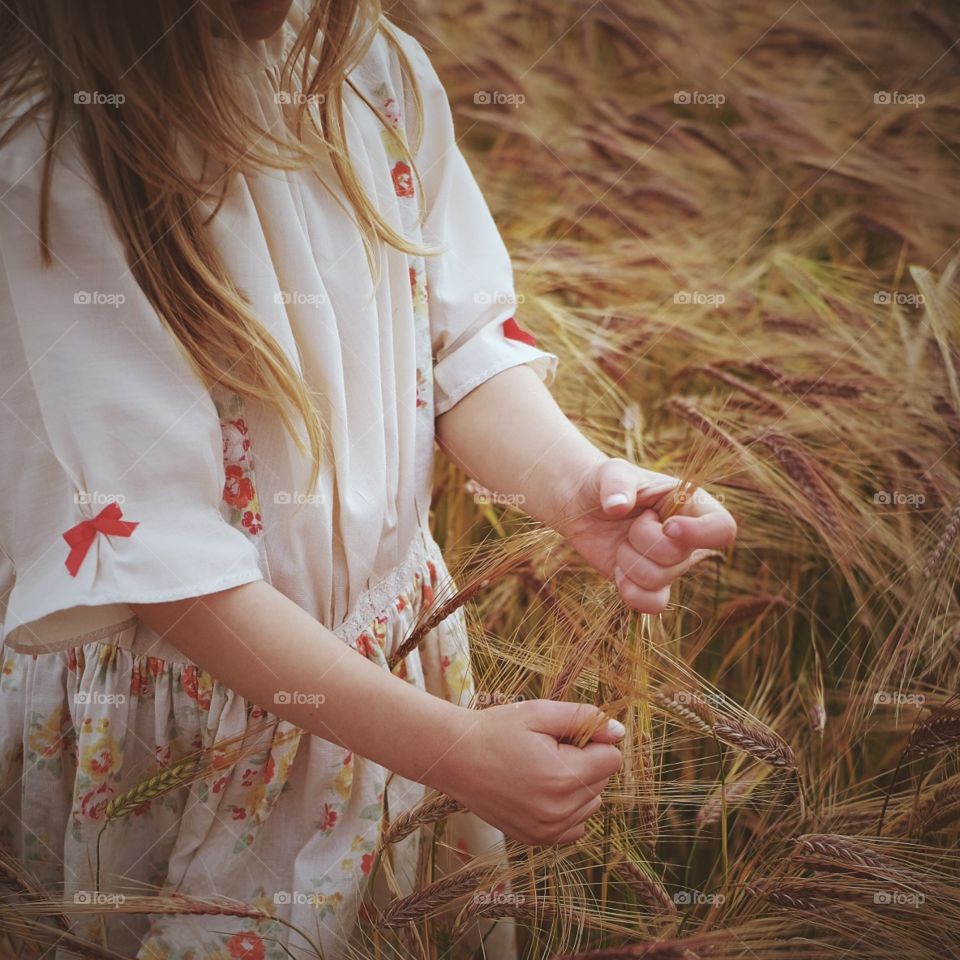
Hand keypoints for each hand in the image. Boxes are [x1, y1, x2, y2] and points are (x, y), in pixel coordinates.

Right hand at [436, 700, 623, 845]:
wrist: (455, 758)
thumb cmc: (497, 730)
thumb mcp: (540, 712)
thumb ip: (584, 718)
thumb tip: (618, 731)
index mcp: (563, 777)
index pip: (612, 759)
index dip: (591, 741)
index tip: (562, 736)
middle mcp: (559, 811)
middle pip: (602, 782)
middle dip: (583, 762)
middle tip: (545, 750)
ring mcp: (548, 830)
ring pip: (591, 804)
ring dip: (576, 786)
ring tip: (540, 769)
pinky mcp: (537, 840)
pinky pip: (574, 825)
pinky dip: (566, 808)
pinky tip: (540, 790)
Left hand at [553, 457, 736, 613]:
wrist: (582, 506)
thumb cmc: (605, 483)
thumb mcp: (610, 472)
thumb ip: (616, 483)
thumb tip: (617, 506)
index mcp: (692, 505)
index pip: (722, 528)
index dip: (699, 533)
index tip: (668, 525)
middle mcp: (687, 539)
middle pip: (680, 558)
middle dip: (643, 541)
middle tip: (631, 522)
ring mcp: (669, 565)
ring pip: (658, 580)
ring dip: (628, 561)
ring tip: (622, 542)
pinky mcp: (649, 585)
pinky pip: (652, 604)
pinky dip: (630, 592)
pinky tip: (618, 572)